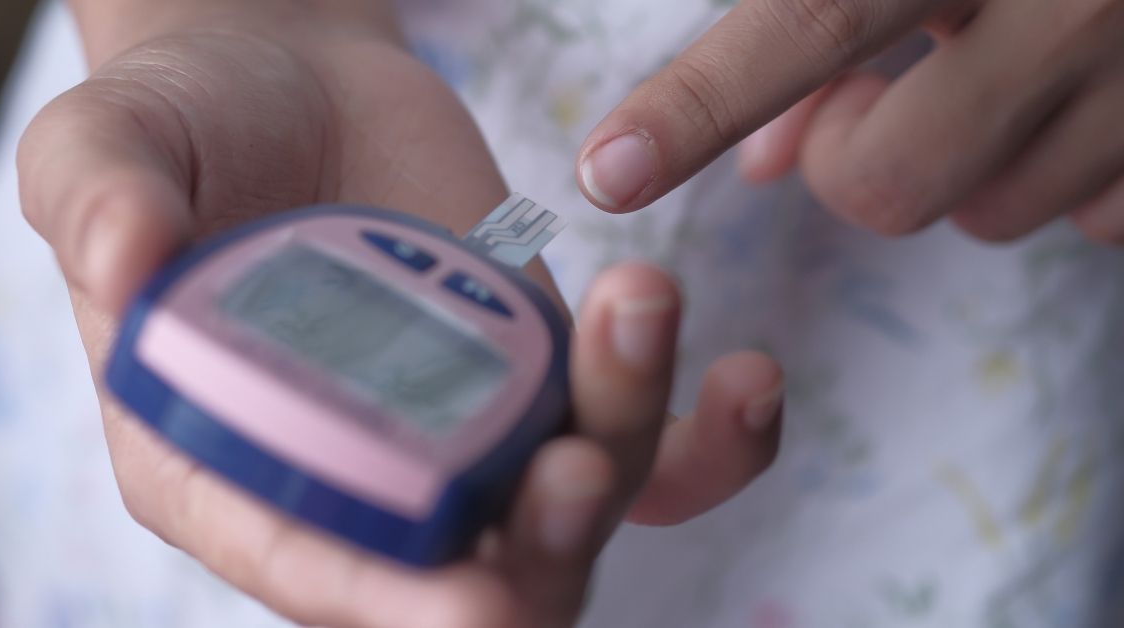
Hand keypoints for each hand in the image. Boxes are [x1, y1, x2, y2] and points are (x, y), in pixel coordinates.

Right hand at [18, 4, 784, 624]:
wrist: (286, 82)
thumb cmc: (179, 127)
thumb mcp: (105, 145)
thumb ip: (101, 199)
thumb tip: (121, 257)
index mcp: (222, 464)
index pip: (301, 563)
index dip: (383, 600)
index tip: (475, 603)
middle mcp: (355, 476)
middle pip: (461, 572)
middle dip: (532, 551)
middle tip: (574, 465)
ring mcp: (459, 431)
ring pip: (569, 505)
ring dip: (624, 440)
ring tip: (636, 302)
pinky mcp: (539, 375)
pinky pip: (638, 441)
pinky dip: (706, 438)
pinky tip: (748, 378)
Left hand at [577, 0, 1123, 244]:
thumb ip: (818, 16)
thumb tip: (763, 162)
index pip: (807, 23)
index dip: (696, 105)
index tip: (606, 174)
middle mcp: (1067, 0)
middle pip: (889, 182)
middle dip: (850, 163)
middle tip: (872, 97)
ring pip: (990, 215)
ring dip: (959, 167)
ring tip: (994, 75)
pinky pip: (1095, 218)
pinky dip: (1061, 176)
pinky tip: (1080, 98)